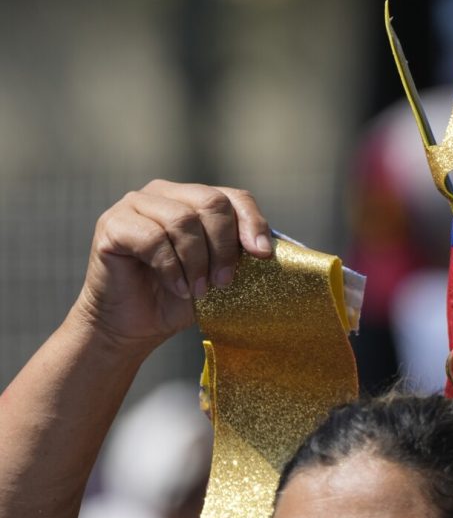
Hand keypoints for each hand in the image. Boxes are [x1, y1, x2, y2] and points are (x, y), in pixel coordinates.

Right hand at [71, 179, 272, 350]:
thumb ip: (240, 252)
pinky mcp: (112, 224)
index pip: (235, 197)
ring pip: (183, 220)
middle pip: (211, 203)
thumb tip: (274, 247)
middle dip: (224, 247)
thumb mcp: (219, 272)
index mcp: (195, 198)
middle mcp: (165, 193)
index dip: (252, 223)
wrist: (133, 325)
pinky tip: (177, 287)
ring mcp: (135, 204)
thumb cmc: (179, 297)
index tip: (262, 255)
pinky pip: (152, 238)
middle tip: (223, 282)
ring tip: (199, 289)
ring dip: (197, 261)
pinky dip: (171, 268)